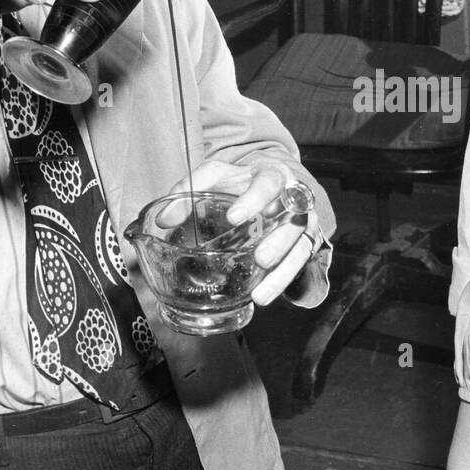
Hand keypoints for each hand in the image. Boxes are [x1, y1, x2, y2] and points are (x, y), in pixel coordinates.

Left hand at [168, 159, 322, 306]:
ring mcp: (303, 221)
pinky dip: (283, 281)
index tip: (234, 218)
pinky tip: (264, 295)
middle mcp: (294, 198)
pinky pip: (300, 263)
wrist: (274, 177)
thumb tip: (164, 220)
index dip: (255, 200)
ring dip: (284, 270)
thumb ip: (189, 189)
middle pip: (295, 217)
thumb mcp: (216, 174)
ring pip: (302, 246)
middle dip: (280, 241)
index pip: (269, 183)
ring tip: (260, 294)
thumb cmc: (243, 177)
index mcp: (273, 174)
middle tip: (261, 258)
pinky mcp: (305, 241)